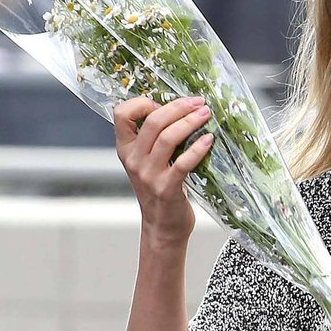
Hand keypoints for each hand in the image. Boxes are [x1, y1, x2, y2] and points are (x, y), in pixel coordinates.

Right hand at [113, 94, 214, 244]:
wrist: (162, 227)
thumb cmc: (160, 191)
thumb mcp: (148, 163)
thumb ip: (153, 140)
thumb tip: (179, 110)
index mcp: (126, 149)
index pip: (121, 114)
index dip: (143, 102)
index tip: (164, 103)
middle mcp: (134, 160)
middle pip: (152, 121)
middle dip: (178, 107)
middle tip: (198, 102)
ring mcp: (150, 175)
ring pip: (167, 138)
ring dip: (190, 122)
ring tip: (206, 115)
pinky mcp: (167, 188)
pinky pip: (183, 163)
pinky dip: (198, 148)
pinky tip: (209, 140)